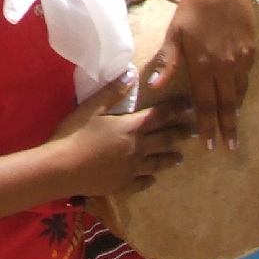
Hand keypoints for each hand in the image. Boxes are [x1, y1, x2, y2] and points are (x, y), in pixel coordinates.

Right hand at [49, 74, 190, 196]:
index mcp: (130, 127)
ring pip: (157, 163)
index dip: (176, 109)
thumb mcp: (91, 107)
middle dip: (182, 133)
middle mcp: (137, 148)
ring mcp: (131, 169)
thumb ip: (113, 91)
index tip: (190, 105)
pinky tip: (153, 179)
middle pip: (165, 139)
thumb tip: (132, 73)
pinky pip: (142, 182)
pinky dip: (150, 179)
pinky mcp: (122, 185)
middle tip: (197, 131)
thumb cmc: (74, 134)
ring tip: (181, 158)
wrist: (61, 169)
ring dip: (171, 158)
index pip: (159, 115)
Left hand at [146, 0, 255, 150]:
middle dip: (227, 129)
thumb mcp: (176, 32)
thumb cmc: (194, 7)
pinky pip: (246, 78)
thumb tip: (156, 86)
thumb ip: (168, 61)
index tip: (209, 146)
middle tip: (230, 149)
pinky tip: (237, 98)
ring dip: (236, 112)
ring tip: (234, 129)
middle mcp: (224, 67)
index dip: (207, 126)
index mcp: (203, 65)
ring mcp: (241, 60)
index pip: (205, 104)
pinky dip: (241, 91)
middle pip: (227, 105)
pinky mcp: (251, 51)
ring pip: (239, 93)